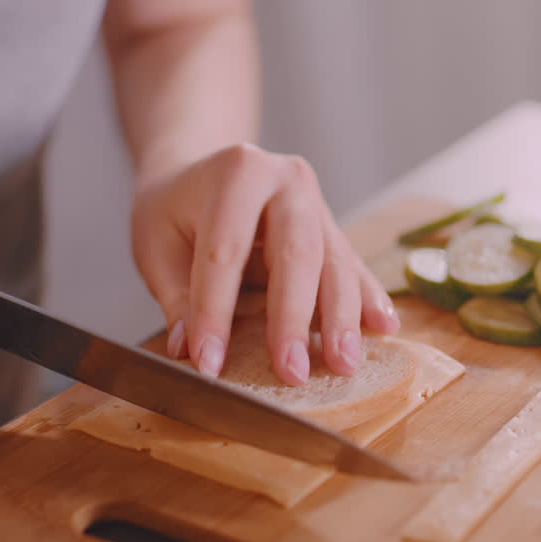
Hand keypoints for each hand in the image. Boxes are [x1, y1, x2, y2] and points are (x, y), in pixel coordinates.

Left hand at [131, 144, 399, 384]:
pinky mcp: (332, 228)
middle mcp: (287, 180)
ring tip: (343, 363)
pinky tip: (383, 327)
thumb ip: (176, 297)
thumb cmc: (175, 208)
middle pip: (297, 253)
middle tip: (292, 372)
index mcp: (238, 172)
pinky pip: (354, 266)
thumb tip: (190, 349)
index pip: (225, 251)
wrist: (200, 169)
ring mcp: (317, 203)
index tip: (209, 363)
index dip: (215, 311)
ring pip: (335, 263)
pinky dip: (368, 300)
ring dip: (341, 319)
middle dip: (294, 318)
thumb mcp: (156, 244)